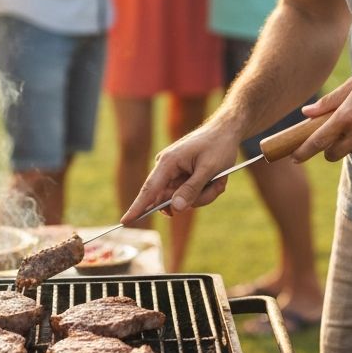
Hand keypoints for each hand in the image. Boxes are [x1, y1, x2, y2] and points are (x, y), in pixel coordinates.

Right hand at [121, 124, 240, 223]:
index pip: (149, 190)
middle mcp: (166, 167)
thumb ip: (192, 189)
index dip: (137, 207)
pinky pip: (189, 193)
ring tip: (218, 179)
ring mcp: (174, 171)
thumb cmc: (218, 145)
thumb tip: (175, 208)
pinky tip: (216, 179)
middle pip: (171, 199)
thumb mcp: (209, 169)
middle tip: (216, 185)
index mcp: (168, 162)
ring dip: (204, 194)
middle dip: (197, 198)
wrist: (226, 130)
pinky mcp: (182, 175)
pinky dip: (204, 190)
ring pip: (183, 198)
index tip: (125, 221)